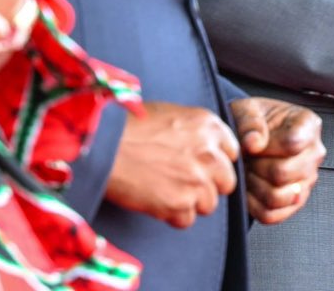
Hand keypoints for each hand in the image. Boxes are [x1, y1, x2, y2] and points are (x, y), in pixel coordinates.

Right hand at [104, 100, 240, 228]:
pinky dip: (171, 215)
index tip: (201, 166)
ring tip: (162, 190)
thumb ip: (194, 132)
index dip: (215, 162)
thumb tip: (203, 147)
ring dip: (189, 202)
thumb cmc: (127, 127)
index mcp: (208, 124)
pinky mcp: (181, 202)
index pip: (231, 152)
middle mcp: (209, 151)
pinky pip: (186, 220)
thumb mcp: (169, 115)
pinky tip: (153, 199)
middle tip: (181, 182)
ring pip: (208, 204)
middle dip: (207, 185)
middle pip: (226, 181)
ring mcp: (197, 179)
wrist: (102, 145)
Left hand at [230, 97, 324, 224]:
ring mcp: (307, 180)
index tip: (253, 140)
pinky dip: (253, 205)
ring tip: (248, 171)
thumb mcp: (247, 109)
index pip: (292, 144)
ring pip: (277, 197)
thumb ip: (250, 122)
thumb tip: (254, 144)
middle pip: (282, 173)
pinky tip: (248, 188)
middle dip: (255, 166)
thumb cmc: (254, 122)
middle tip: (247, 158)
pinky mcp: (295, 202)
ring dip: (254, 186)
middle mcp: (314, 154)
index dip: (265, 145)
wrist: (253, 136)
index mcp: (308, 125)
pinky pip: (272, 215)